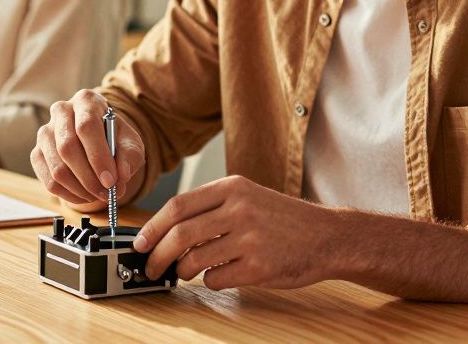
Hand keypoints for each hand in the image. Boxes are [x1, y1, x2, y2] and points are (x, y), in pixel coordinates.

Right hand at [29, 90, 145, 207]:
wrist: (98, 141)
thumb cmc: (114, 139)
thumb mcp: (130, 143)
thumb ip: (129, 157)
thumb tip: (121, 176)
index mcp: (86, 101)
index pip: (86, 126)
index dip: (98, 156)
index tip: (111, 180)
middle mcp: (61, 111)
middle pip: (67, 147)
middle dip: (89, 177)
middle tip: (106, 193)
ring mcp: (45, 132)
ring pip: (57, 168)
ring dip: (80, 189)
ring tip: (98, 195)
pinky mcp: (37, 154)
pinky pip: (49, 181)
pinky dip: (69, 195)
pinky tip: (84, 195)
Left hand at [134, 175, 336, 288]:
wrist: (327, 237)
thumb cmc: (283, 219)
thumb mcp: (248, 197)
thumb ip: (212, 207)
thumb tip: (167, 229)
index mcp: (232, 187)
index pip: (178, 206)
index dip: (153, 227)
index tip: (141, 242)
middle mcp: (240, 209)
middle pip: (180, 233)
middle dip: (157, 254)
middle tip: (151, 266)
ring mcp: (250, 238)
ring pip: (194, 258)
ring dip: (181, 270)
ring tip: (183, 272)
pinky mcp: (259, 267)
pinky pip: (216, 278)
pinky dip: (209, 280)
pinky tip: (218, 275)